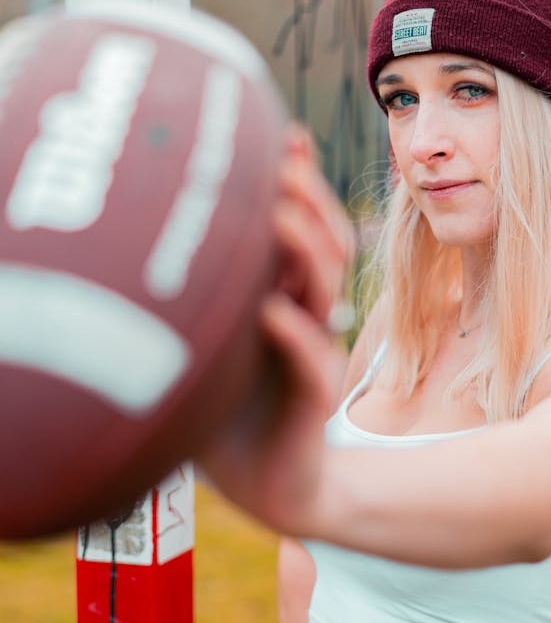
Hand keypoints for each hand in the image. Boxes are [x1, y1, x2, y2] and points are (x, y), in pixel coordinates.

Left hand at [199, 123, 353, 533]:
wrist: (273, 487)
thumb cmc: (232, 414)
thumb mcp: (208, 349)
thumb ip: (200, 301)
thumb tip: (152, 244)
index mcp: (287, 297)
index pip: (306, 227)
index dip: (301, 180)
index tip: (283, 134)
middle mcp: (308, 316)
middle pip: (326, 243)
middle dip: (308, 199)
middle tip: (282, 161)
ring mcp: (317, 353)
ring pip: (327, 289)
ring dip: (306, 249)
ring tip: (279, 215)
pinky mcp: (316, 398)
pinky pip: (311, 359)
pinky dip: (292, 333)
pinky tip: (268, 310)